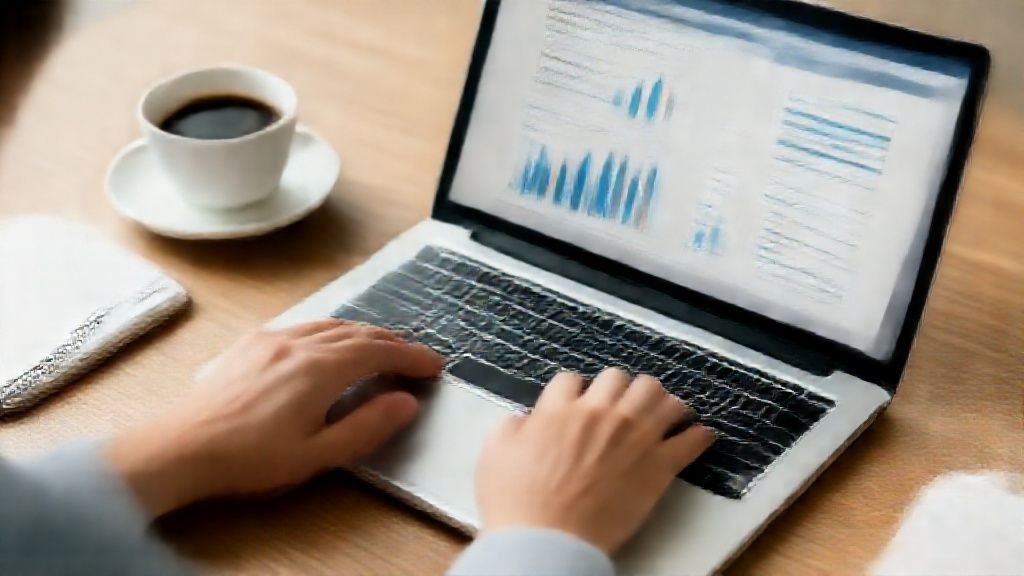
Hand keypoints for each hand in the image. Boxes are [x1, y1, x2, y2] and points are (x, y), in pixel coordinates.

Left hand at [107, 319, 443, 517]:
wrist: (179, 447)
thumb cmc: (247, 458)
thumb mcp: (317, 455)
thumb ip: (366, 426)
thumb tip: (405, 402)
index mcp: (320, 369)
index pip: (380, 351)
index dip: (412, 356)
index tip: (433, 364)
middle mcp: (298, 343)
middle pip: (358, 331)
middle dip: (393, 341)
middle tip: (414, 356)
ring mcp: (272, 339)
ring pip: (331, 324)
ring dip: (363, 332)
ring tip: (380, 346)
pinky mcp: (251, 344)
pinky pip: (304, 325)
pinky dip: (332, 330)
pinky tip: (329, 343)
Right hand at [476, 368, 715, 553]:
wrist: (547, 541)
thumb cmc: (517, 503)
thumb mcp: (494, 455)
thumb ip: (509, 427)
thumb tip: (523, 420)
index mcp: (559, 409)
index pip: (572, 379)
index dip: (575, 390)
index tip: (579, 401)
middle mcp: (600, 414)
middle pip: (620, 378)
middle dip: (619, 388)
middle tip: (622, 403)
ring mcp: (633, 437)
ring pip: (658, 395)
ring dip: (660, 399)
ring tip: (665, 408)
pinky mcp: (658, 466)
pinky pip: (689, 442)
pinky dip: (698, 435)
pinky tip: (701, 434)